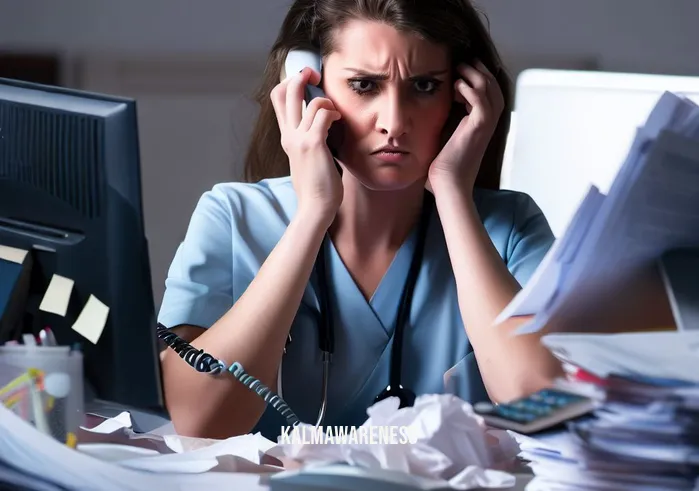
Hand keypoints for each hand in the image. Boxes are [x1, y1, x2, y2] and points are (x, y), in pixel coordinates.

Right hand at [271, 67, 342, 224]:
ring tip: (335, 113)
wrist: (315, 208)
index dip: (289, 82)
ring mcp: (299, 139)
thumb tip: (324, 125)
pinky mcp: (313, 144)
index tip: (307, 81)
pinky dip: (333, 113)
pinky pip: (323, 114)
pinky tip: (339, 122)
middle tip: (315, 74)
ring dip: (327, 101)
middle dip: (301, 75)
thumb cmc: (318, 186)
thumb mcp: (308, 158)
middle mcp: (289, 135)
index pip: (277, 99)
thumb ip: (311, 139)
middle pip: (284, 91)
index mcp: (287, 137)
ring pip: (310, 100)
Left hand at [428, 61, 503, 191]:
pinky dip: (470, 89)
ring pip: (490, 90)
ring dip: (475, 75)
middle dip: (480, 71)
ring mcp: (485, 126)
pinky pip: (481, 100)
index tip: (462, 72)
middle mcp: (487, 125)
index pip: (489, 95)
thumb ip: (444, 127)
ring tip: (460, 67)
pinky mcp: (478, 128)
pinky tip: (457, 85)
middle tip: (465, 61)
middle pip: (494, 88)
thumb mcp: (444, 141)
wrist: (448, 186)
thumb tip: (428, 117)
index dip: (479, 80)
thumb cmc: (443, 170)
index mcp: (481, 127)